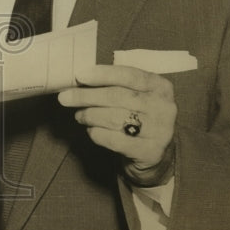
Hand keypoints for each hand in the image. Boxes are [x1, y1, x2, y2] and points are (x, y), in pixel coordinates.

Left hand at [58, 64, 176, 186]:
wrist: (156, 154)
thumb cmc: (139, 117)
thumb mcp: (136, 96)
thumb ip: (115, 85)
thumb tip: (80, 78)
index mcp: (160, 86)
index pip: (129, 75)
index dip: (102, 74)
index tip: (79, 75)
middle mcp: (164, 107)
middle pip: (118, 97)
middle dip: (87, 96)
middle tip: (65, 98)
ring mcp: (160, 131)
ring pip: (114, 118)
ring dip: (89, 115)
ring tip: (79, 115)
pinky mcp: (150, 151)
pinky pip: (114, 140)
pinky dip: (97, 133)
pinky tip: (91, 130)